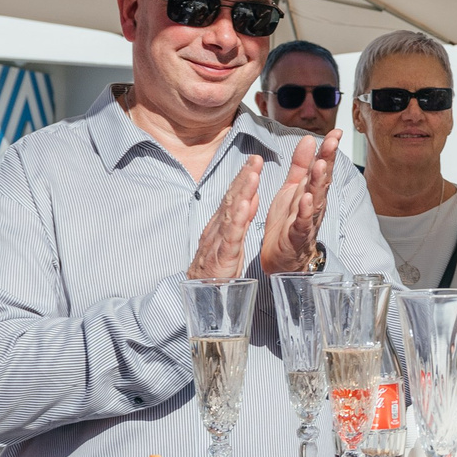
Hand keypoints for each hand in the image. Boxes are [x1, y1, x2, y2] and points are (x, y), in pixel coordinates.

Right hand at [189, 155, 265, 280]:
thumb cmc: (217, 269)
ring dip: (242, 192)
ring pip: (231, 213)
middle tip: (255, 158)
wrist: (202, 297)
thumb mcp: (232, 240)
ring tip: (252, 174)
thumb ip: (240, 218)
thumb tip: (251, 195)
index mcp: (221, 225)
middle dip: (244, 177)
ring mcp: (219, 242)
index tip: (254, 160)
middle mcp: (217, 229)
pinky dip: (238, 220)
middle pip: (231, 199)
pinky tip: (246, 206)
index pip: (233, 197)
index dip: (244, 177)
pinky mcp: (223, 257)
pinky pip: (231, 236)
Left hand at [259, 132, 341, 274]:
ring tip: (320, 166)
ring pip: (316, 200)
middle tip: (332, 142)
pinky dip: (306, 212)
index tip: (336, 132)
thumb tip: (310, 139)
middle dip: (327, 161)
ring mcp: (307, 221)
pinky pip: (302, 223)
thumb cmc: (289, 222)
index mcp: (311, 191)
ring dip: (319, 183)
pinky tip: (307, 200)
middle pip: (322, 180)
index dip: (329, 150)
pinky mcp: (296, 237)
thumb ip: (300, 165)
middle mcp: (314, 205)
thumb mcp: (292, 188)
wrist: (281, 258)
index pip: (322, 167)